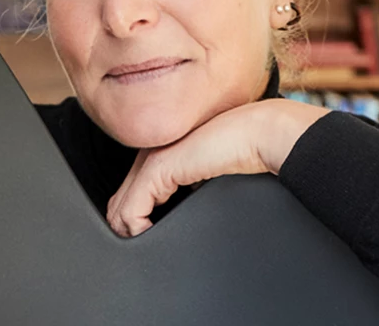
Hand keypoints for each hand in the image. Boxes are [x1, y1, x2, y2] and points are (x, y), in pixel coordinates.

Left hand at [105, 99, 327, 236]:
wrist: (260, 133)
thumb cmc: (246, 153)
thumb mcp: (207, 178)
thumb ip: (188, 191)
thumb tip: (182, 219)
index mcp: (162, 155)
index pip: (132, 195)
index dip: (139, 221)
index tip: (155, 235)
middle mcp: (150, 154)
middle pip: (119, 205)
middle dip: (132, 231)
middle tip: (153, 245)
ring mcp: (150, 160)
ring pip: (118, 211)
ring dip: (134, 235)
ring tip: (156, 244)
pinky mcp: (157, 168)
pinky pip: (130, 213)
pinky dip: (140, 232)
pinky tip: (158, 236)